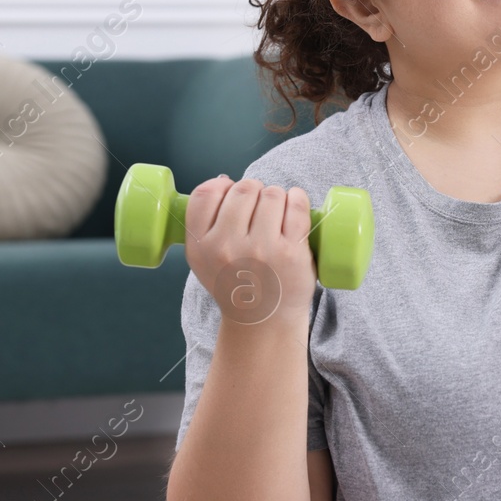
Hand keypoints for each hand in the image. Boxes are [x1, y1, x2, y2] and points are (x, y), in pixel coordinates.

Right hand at [183, 175, 317, 325]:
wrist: (263, 320)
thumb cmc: (236, 282)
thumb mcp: (204, 258)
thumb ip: (205, 223)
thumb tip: (225, 180)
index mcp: (201, 246)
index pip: (206, 193)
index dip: (222, 186)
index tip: (232, 195)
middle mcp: (227, 247)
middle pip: (244, 188)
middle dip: (255, 192)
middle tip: (259, 212)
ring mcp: (261, 250)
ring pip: (272, 194)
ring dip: (277, 198)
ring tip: (277, 216)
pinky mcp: (291, 252)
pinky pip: (297, 205)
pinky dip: (298, 198)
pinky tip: (295, 206)